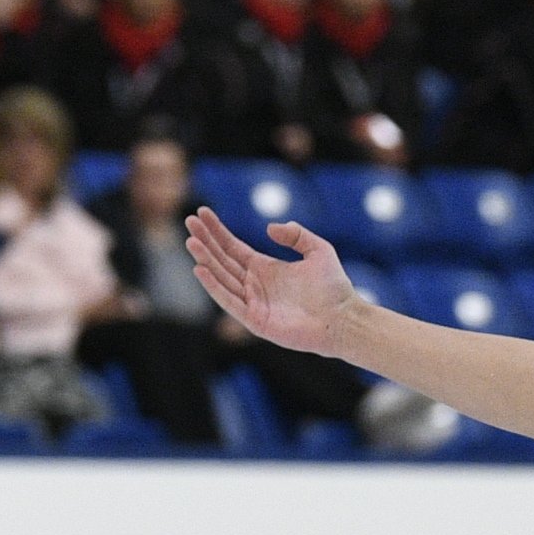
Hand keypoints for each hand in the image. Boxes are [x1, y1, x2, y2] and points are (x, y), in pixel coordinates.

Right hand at [183, 210, 356, 352]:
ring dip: (205, 260)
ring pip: (222, 278)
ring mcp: (253, 303)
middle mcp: (255, 285)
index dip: (217, 231)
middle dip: (205, 241)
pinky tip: (200, 270)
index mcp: (265, 268)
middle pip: (222, 260)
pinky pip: (229, 302)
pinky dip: (214, 287)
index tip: (201, 214)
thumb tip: (268, 228)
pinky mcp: (255, 320)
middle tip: (189, 222)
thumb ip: (295, 234)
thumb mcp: (318, 249)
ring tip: (191, 242)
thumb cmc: (334, 287)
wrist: (344, 317)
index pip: (233, 247)